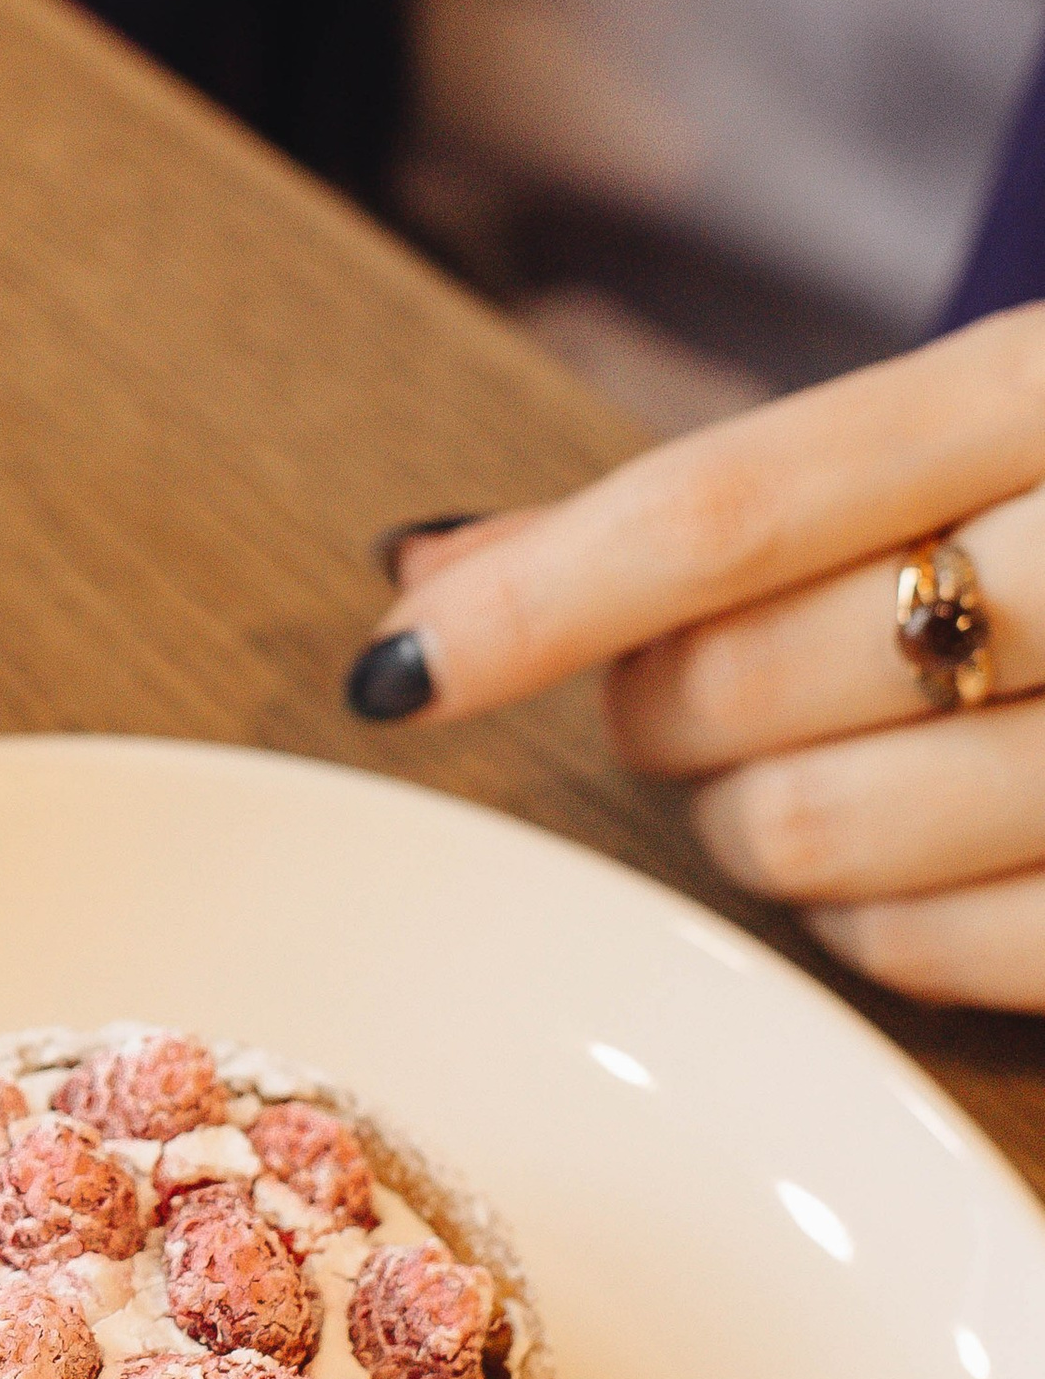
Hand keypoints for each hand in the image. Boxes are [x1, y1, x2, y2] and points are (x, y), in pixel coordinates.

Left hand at [350, 308, 1044, 1007]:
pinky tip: (913, 864)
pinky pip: (948, 957)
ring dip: (761, 828)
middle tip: (695, 695)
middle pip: (752, 681)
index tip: (394, 665)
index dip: (540, 596)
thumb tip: (430, 562)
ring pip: (827, 838)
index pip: (739, 504)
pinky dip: (881, 927)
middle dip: (663, 709)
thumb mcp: (1000, 422)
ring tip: (817, 768)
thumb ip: (734, 498)